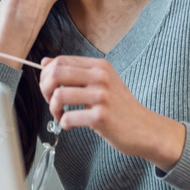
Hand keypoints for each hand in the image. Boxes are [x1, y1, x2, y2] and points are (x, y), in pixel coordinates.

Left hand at [38, 55, 185, 169]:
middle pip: (56, 74)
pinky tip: (70, 125)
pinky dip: (64, 123)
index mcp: (99, 66)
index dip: (47, 74)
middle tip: (51, 101)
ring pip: (59, 96)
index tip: (49, 88)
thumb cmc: (120, 107)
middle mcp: (101, 77)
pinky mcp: (101, 117)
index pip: (61, 61)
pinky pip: (68, 117)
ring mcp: (102, 96)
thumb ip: (75, 71)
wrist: (145, 129)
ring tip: (60, 115)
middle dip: (45, 89)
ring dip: (53, 109)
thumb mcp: (101, 83)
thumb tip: (45, 62)